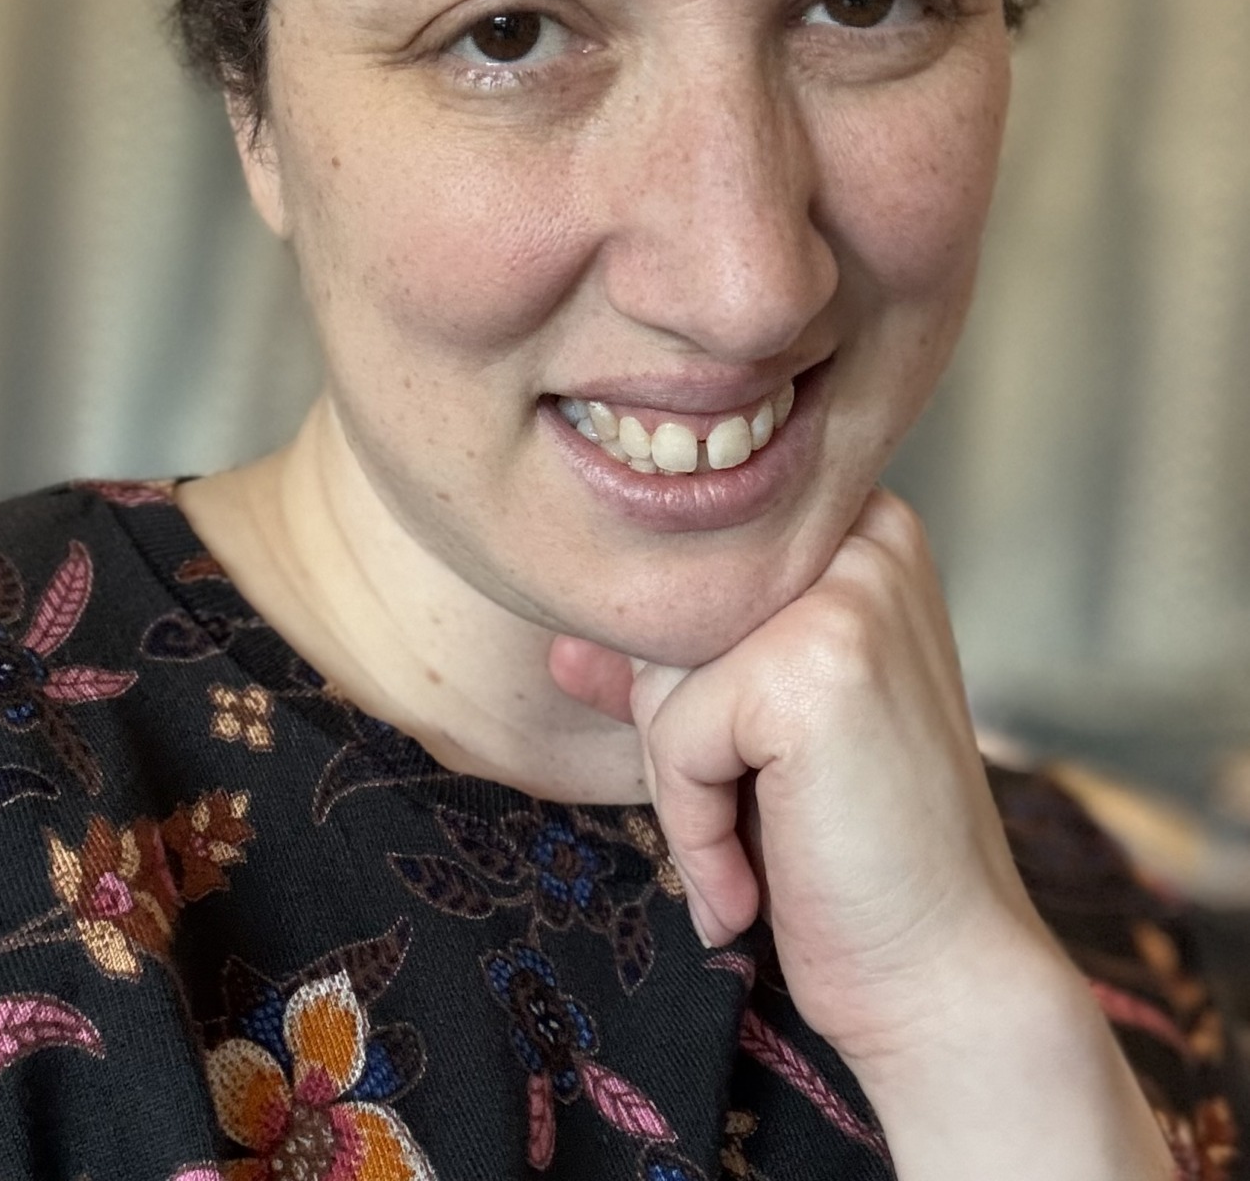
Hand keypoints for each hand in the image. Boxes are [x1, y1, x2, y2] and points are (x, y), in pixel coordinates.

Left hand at [554, 488, 1045, 1060]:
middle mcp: (864, 537)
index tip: (765, 767)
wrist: (946, 980)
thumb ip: (669, 673)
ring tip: (770, 845)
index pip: (690, 581)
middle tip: (773, 817)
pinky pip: (673, 739)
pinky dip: (696, 831)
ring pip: (662, 677)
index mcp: (861, 529)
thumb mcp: (757, 736)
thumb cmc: (856, 854)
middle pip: (670, 619)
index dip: (694, 691)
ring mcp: (845, 595)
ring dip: (688, 788)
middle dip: (687, 736)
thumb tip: (562, 643)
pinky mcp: (810, 667)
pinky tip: (755, 885)